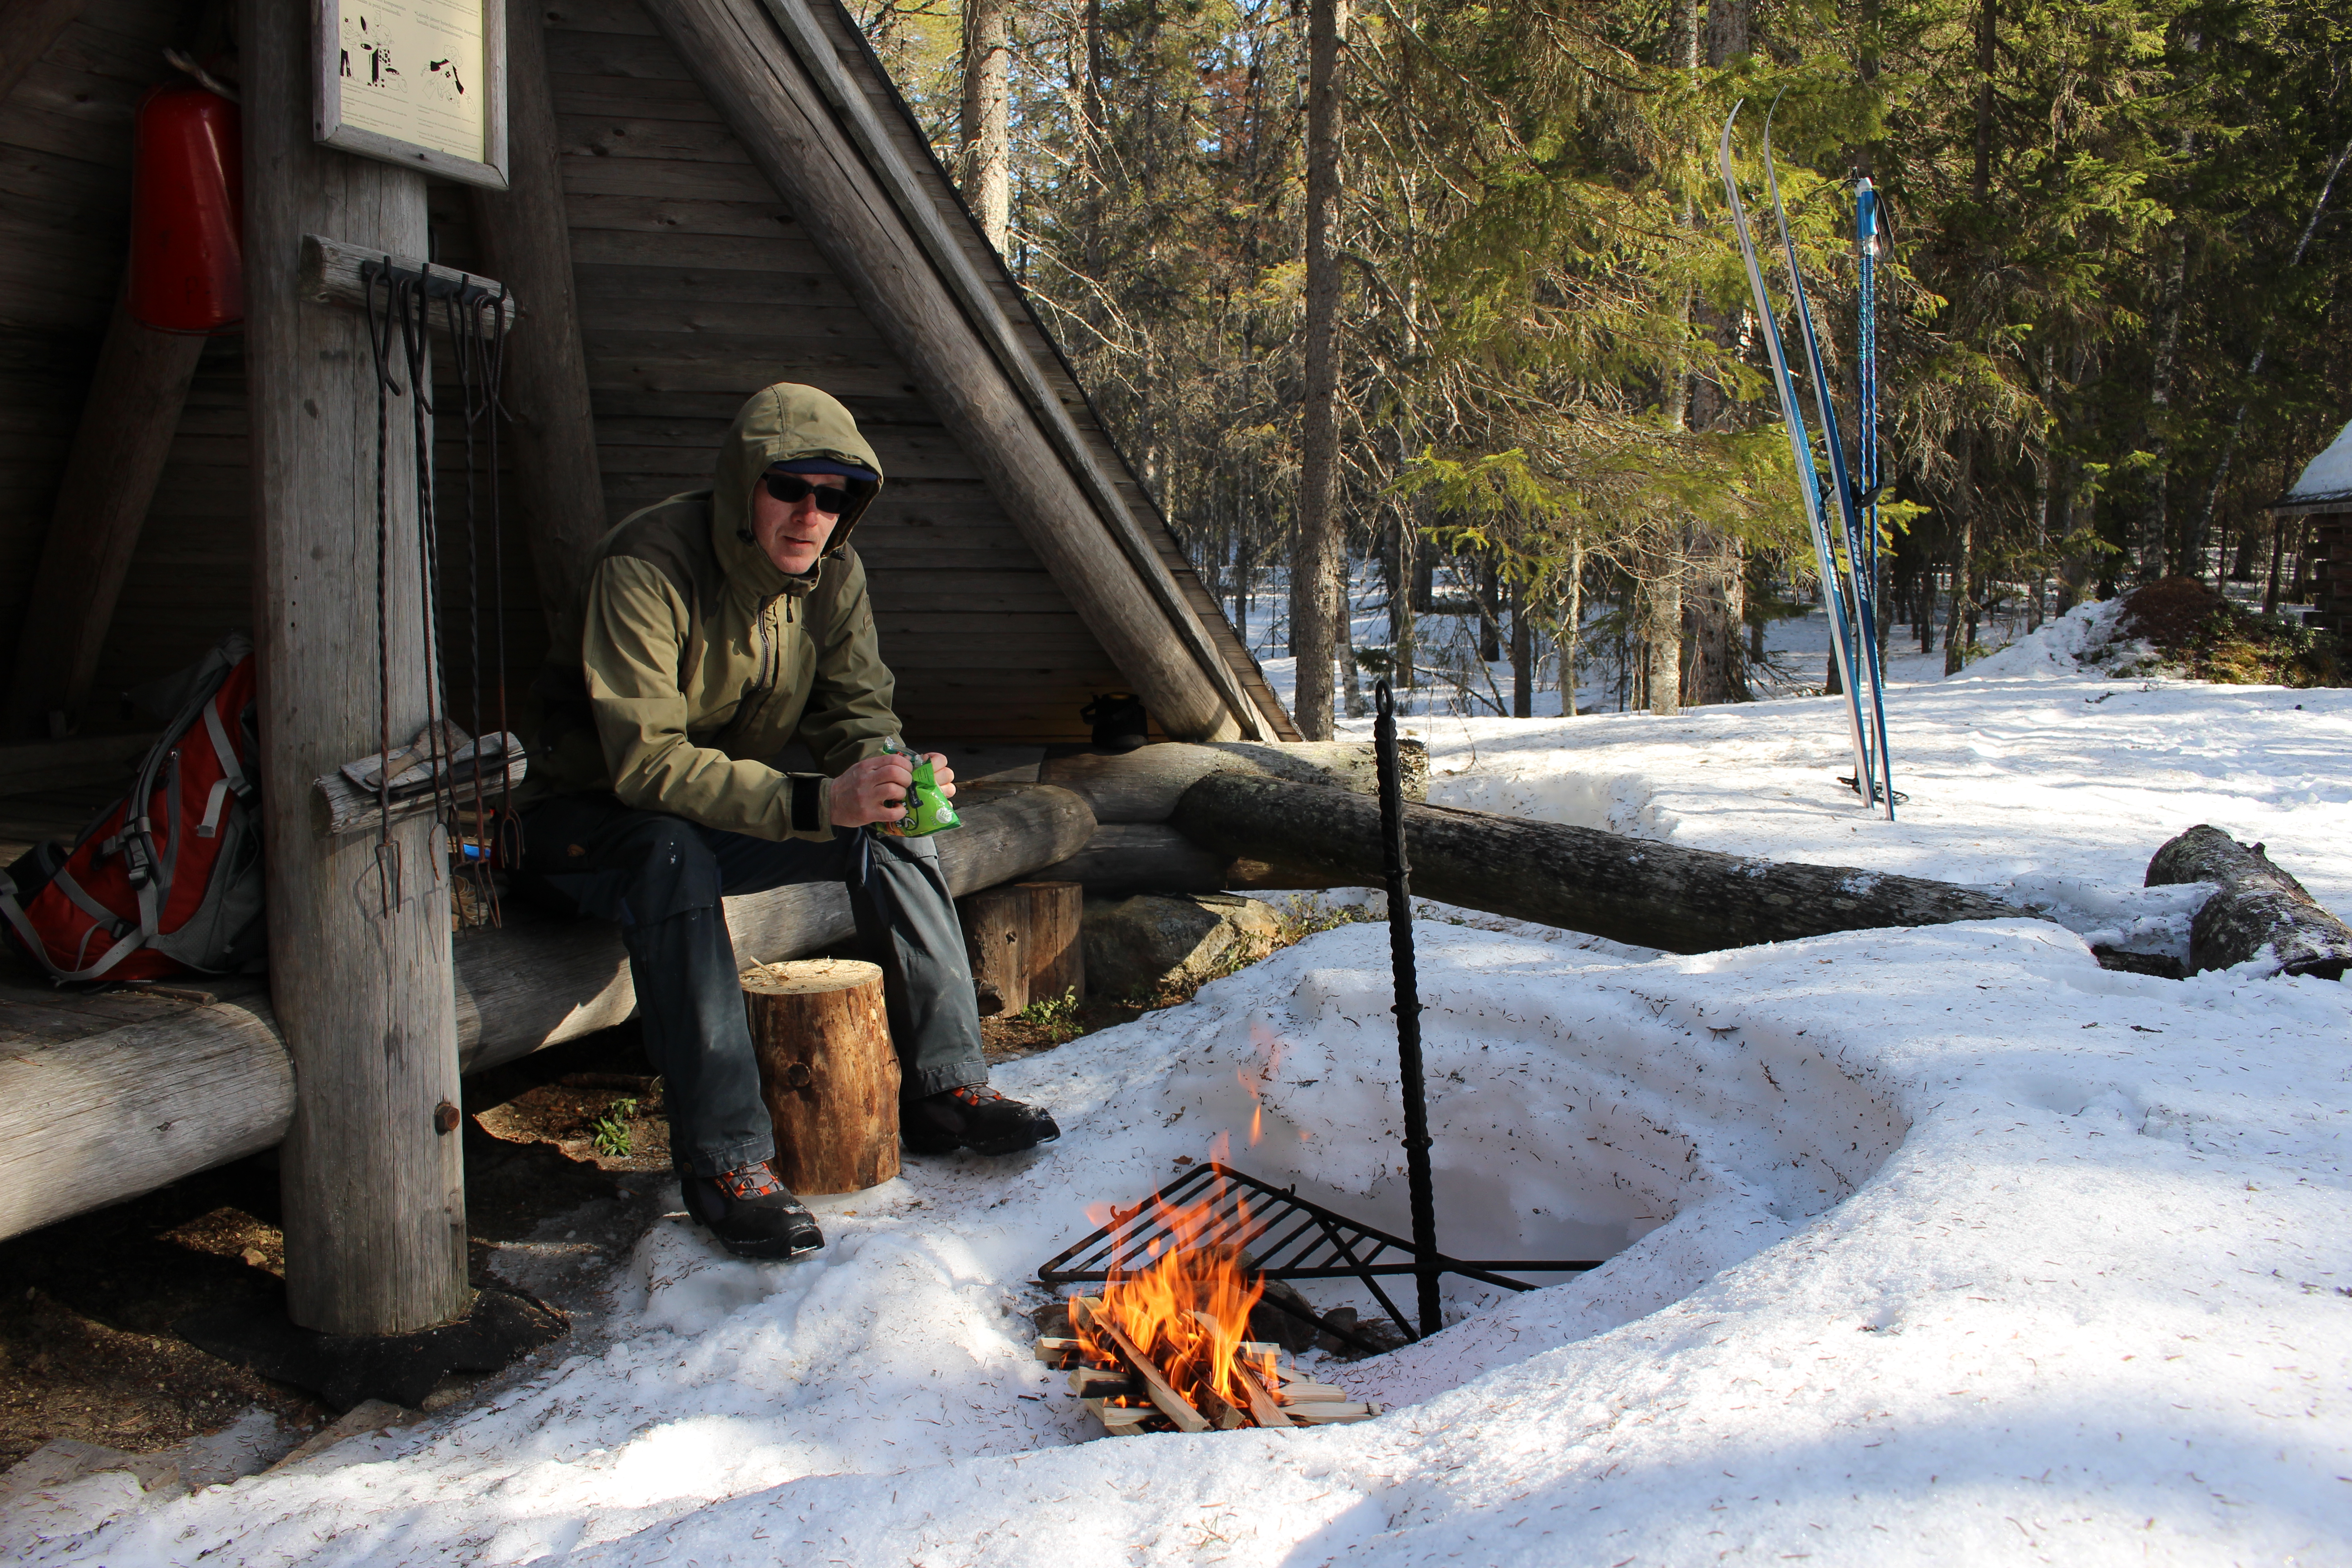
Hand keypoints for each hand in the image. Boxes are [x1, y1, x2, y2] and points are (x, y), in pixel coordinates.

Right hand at [828, 751, 956, 826]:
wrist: (830, 802)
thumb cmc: (849, 785)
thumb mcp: (861, 769)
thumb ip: (879, 765)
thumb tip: (905, 761)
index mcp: (866, 766)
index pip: (893, 759)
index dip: (906, 765)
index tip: (907, 771)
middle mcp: (866, 780)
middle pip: (895, 773)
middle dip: (906, 778)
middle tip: (905, 784)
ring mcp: (867, 797)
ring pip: (894, 790)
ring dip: (902, 793)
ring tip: (898, 796)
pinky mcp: (868, 813)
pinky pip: (891, 813)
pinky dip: (900, 811)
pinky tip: (897, 809)